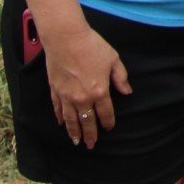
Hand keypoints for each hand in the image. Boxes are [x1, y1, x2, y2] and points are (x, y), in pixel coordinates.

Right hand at [43, 23, 131, 149]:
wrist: (66, 38)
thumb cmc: (91, 46)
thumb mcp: (113, 59)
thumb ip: (121, 77)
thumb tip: (127, 92)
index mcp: (100, 91)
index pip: (106, 112)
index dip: (108, 122)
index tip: (109, 128)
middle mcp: (83, 98)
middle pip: (88, 121)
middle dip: (90, 134)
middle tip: (91, 145)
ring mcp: (67, 95)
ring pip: (71, 119)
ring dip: (74, 131)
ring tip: (76, 141)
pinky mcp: (55, 90)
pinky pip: (58, 108)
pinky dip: (60, 117)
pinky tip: (61, 123)